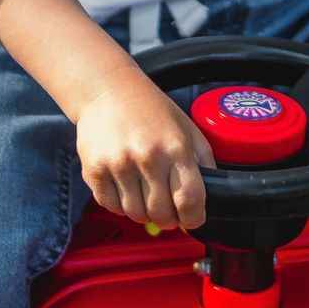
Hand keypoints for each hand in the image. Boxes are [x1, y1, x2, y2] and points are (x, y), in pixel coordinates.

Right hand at [75, 67, 216, 230]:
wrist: (108, 90)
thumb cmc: (151, 108)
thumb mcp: (186, 127)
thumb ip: (204, 160)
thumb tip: (213, 193)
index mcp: (175, 147)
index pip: (190, 200)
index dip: (194, 218)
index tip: (191, 217)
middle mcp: (147, 157)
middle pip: (162, 215)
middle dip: (168, 217)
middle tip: (166, 206)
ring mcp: (119, 164)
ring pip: (136, 214)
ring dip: (142, 210)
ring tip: (143, 191)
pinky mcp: (95, 169)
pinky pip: (111, 206)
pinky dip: (119, 204)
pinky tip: (124, 186)